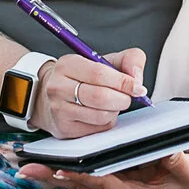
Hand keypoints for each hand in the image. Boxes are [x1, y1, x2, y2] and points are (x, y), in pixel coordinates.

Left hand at [18, 151, 188, 188]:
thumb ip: (179, 163)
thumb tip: (168, 152)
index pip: (102, 184)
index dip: (80, 176)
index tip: (59, 169)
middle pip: (81, 184)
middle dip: (53, 175)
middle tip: (26, 168)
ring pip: (78, 180)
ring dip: (53, 172)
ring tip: (26, 163)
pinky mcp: (112, 180)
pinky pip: (85, 174)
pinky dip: (67, 167)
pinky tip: (48, 159)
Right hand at [30, 47, 146, 138]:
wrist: (51, 96)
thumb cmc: (82, 78)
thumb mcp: (104, 60)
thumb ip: (128, 60)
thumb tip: (137, 79)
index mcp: (68, 64)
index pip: (100, 74)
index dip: (124, 82)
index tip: (138, 87)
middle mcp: (59, 86)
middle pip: (101, 97)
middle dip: (122, 98)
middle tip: (127, 97)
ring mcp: (59, 109)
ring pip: (100, 115)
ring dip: (114, 111)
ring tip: (111, 104)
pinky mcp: (64, 128)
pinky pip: (97, 128)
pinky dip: (106, 121)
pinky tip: (100, 113)